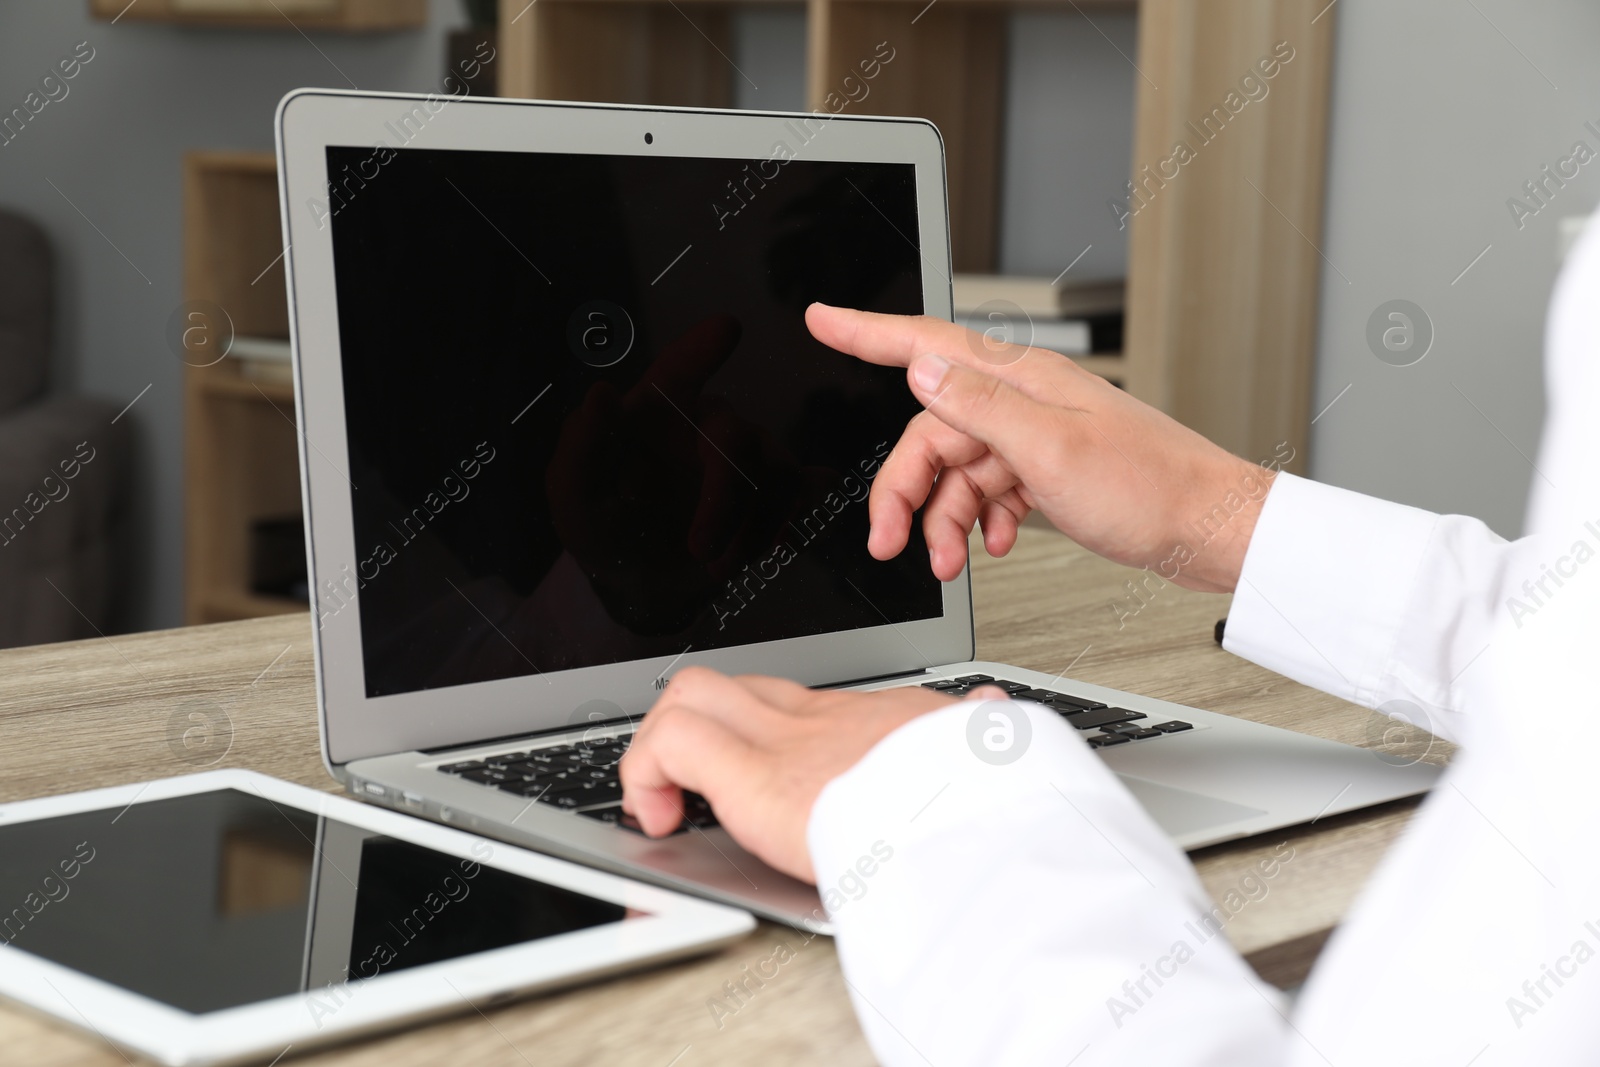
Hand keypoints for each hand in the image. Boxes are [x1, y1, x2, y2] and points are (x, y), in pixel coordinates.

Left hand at [545, 315, 801, 631]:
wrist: (643, 585)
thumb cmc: (602, 526)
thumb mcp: (573, 496)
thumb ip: (581, 448)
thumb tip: (602, 394)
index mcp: (655, 412)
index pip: (677, 370)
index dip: (700, 350)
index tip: (727, 328)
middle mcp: (704, 425)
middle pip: (736, 437)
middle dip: (725, 498)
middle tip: (701, 551)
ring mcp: (744, 459)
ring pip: (775, 471)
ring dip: (754, 526)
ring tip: (718, 568)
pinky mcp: (772, 493)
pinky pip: (802, 493)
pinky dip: (799, 514)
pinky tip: (787, 536)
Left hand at [619, 666, 1006, 881]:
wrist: (977, 818)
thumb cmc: (983, 800)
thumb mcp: (982, 753)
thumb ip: (975, 734)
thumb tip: (996, 710)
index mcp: (872, 726)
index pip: (800, 706)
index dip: (762, 734)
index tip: (762, 777)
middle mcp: (821, 719)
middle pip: (737, 686)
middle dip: (702, 733)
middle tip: (698, 791)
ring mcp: (781, 737)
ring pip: (691, 693)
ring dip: (662, 750)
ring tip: (669, 806)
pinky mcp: (750, 771)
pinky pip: (669, 740)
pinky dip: (644, 775)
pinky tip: (661, 820)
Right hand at [805, 304, 1274, 593]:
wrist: (1209, 529)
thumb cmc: (1150, 490)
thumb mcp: (1052, 451)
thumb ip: (979, 407)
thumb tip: (920, 367)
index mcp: (1021, 380)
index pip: (927, 343)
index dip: (866, 332)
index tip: (822, 319)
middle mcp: (1024, 399)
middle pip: (932, 431)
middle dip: (905, 489)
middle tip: (890, 541)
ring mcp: (1036, 434)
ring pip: (957, 468)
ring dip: (945, 517)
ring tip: (952, 562)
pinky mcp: (1049, 468)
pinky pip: (990, 488)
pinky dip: (981, 519)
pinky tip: (994, 543)